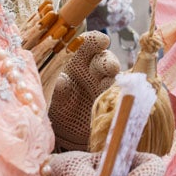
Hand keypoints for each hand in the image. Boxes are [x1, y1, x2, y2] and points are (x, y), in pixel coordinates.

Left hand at [48, 30, 119, 151]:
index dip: (95, 40)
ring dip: (114, 77)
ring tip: (111, 81)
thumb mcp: (56, 100)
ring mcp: (105, 86)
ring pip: (114, 76)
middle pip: (105, 59)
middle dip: (108, 61)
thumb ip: (61, 91)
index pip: (88, 45)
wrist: (67, 135)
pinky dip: (120, 95)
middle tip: (110, 67)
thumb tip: (62, 81)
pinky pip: (119, 95)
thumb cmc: (60, 110)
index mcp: (78, 63)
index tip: (101, 40)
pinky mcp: (113, 102)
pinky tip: (116, 97)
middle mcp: (94, 71)